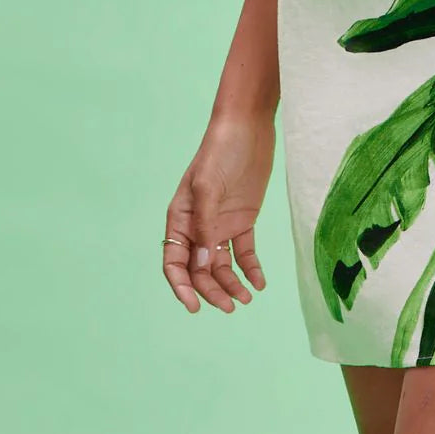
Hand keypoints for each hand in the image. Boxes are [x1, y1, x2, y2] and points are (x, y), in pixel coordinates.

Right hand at [162, 112, 275, 312]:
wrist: (248, 126)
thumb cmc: (220, 150)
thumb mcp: (208, 186)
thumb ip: (205, 226)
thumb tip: (203, 265)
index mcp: (180, 219)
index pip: (175, 263)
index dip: (182, 287)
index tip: (194, 307)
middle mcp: (198, 227)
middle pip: (201, 270)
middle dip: (212, 291)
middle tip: (230, 307)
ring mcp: (221, 224)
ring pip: (222, 265)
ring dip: (231, 284)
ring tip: (246, 299)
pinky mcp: (243, 219)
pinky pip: (244, 252)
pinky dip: (250, 269)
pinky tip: (259, 283)